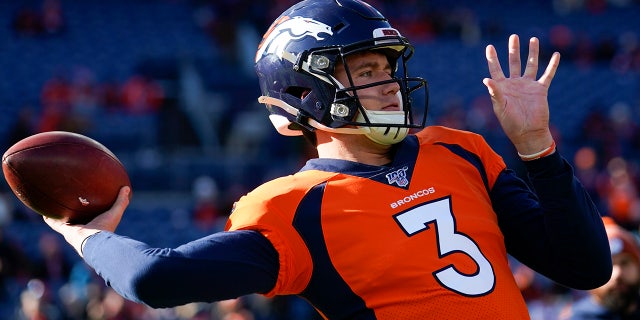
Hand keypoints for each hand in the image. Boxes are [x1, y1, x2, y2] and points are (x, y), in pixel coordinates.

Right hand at [44, 186, 130, 256]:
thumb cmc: (105, 228)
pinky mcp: (64, 230)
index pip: (93, 217)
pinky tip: (43, 210)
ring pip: (65, 220)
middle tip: (71, 201)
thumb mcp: (115, 212)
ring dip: (60, 213)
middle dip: (75, 212)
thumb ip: (121, 201)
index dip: (91, 211)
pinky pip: (54, 223)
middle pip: (78, 218)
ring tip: (55, 204)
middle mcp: (83, 228)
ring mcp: (73, 230)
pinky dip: (49, 218)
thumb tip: (127, 188)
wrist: (93, 241)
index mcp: (95, 225)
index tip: (89, 203)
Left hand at [483, 34, 558, 154]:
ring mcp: (528, 86)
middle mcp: (515, 84)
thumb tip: (486, 79)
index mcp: (502, 88)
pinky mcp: (541, 90)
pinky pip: (548, 75)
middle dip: (513, 50)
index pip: (496, 69)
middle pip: (514, 62)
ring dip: (532, 52)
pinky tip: (556, 54)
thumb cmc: (511, 123)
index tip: (490, 47)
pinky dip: (552, 65)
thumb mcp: (500, 108)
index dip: (493, 58)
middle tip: (513, 36)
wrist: (528, 133)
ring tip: (533, 39)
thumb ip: (494, 93)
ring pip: (531, 65)